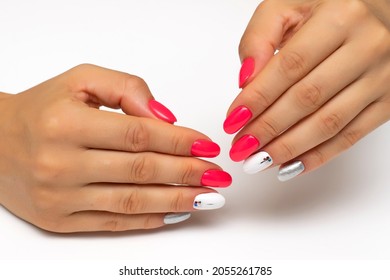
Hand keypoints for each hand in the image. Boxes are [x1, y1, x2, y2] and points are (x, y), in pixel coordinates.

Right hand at [0, 64, 230, 232]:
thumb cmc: (40, 110)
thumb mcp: (80, 80)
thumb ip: (126, 88)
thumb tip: (165, 116)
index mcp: (67, 125)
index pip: (140, 135)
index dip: (180, 141)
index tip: (207, 146)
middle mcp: (62, 164)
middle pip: (142, 170)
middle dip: (187, 173)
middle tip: (217, 175)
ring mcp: (60, 197)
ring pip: (133, 201)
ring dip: (177, 199)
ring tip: (207, 197)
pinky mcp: (60, 220)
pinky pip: (113, 223)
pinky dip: (149, 219)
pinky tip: (175, 212)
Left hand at [224, 0, 389, 180]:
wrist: (381, 11)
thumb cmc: (331, 8)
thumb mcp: (290, 6)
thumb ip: (260, 37)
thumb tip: (245, 79)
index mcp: (340, 17)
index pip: (289, 67)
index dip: (258, 98)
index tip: (233, 121)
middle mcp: (367, 46)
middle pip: (307, 98)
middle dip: (268, 129)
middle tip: (241, 148)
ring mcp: (382, 77)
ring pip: (329, 123)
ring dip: (288, 148)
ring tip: (259, 161)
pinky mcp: (389, 101)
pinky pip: (351, 135)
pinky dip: (318, 156)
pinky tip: (290, 166)